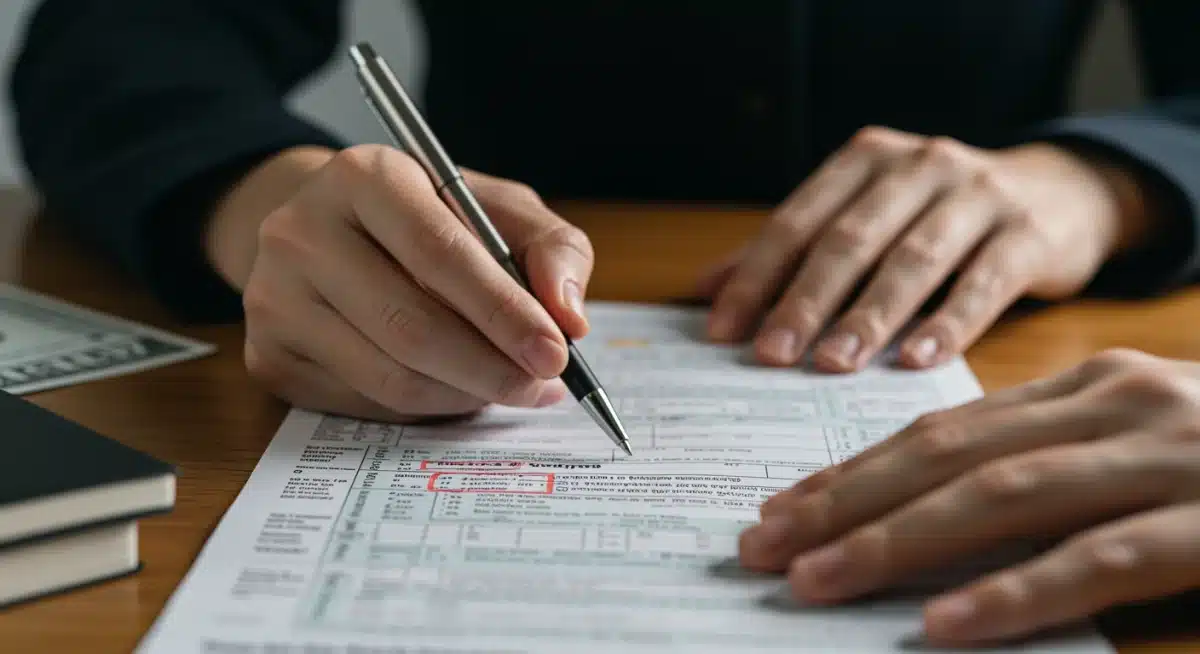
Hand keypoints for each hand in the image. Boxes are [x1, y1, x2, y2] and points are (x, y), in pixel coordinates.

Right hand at [205, 145, 593, 420]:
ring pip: (390, 377)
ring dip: (465, 395)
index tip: (557, 352)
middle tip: (542, 385)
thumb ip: (551, 248)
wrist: (325, 229)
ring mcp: (274, 299)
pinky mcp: (269, 357)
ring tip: (508, 385)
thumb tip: (570, 316)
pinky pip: (367, 404)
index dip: (503, 311)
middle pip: (410, 326)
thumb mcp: (497, 208)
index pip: (439, 253)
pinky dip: (427, 407)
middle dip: (492, 368)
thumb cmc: (427, 218)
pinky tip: (454, 387)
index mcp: (364, 176)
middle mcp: (302, 232)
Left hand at [701, 126, 1151, 371]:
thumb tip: (708, 291)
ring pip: (912, 260)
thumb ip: (794, 251)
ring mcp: (979, 195)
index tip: (722, 331)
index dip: (756, 276)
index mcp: (867, 159)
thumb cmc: (941, 216)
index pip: (798, 221)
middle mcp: (920, 165)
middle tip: (770, 356)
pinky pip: (983, 283)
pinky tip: (915, 361)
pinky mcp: (1029, 233)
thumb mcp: (869, 217)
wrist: (1063, 193)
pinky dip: (947, 323)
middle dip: (804, 301)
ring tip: (832, 365)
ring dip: (868, 316)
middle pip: (849, 240)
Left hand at [737, 348, 1199, 646]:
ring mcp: (1171, 458)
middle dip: (843, 502)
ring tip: (815, 580)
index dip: (852, 469)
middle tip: (760, 545)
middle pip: (947, 455)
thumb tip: (944, 529)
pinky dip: (1018, 593)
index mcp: (1089, 387)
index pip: (940, 427)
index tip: (780, 507)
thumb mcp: (1136, 451)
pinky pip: (1100, 560)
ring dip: (897, 542)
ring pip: (1004, 498)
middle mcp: (1117, 405)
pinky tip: (946, 626)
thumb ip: (1050, 474)